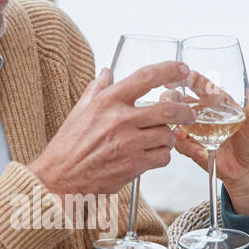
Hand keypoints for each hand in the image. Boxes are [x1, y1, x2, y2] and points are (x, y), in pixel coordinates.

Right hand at [28, 61, 195, 196]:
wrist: (59, 179)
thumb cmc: (68, 146)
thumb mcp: (79, 111)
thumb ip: (97, 90)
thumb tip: (107, 72)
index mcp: (107, 102)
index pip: (145, 78)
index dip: (168, 70)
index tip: (181, 69)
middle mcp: (119, 120)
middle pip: (167, 109)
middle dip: (185, 111)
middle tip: (190, 113)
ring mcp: (128, 145)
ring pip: (167, 136)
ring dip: (169, 137)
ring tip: (162, 138)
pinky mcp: (133, 167)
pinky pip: (162, 158)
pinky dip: (162, 156)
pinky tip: (152, 155)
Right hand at [172, 77, 248, 216]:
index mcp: (217, 102)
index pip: (198, 83)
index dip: (185, 77)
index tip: (175, 77)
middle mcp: (203, 114)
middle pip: (177, 100)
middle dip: (170, 101)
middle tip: (170, 106)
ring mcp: (195, 131)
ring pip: (174, 122)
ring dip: (174, 126)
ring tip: (184, 134)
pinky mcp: (192, 148)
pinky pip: (181, 145)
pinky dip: (188, 147)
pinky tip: (201, 152)